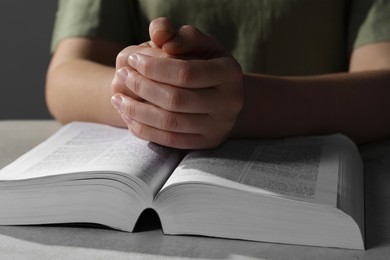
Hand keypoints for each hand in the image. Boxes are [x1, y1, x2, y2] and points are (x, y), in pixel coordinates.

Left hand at [112, 18, 243, 148]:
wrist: (223, 94)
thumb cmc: (205, 63)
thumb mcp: (198, 43)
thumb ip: (179, 35)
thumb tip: (160, 36)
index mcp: (229, 73)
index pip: (185, 73)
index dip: (154, 67)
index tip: (133, 59)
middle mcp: (230, 103)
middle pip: (176, 100)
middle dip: (143, 88)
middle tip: (122, 76)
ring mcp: (218, 127)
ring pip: (170, 123)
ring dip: (138, 111)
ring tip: (117, 97)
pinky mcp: (206, 143)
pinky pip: (170, 140)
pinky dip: (144, 129)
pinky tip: (128, 116)